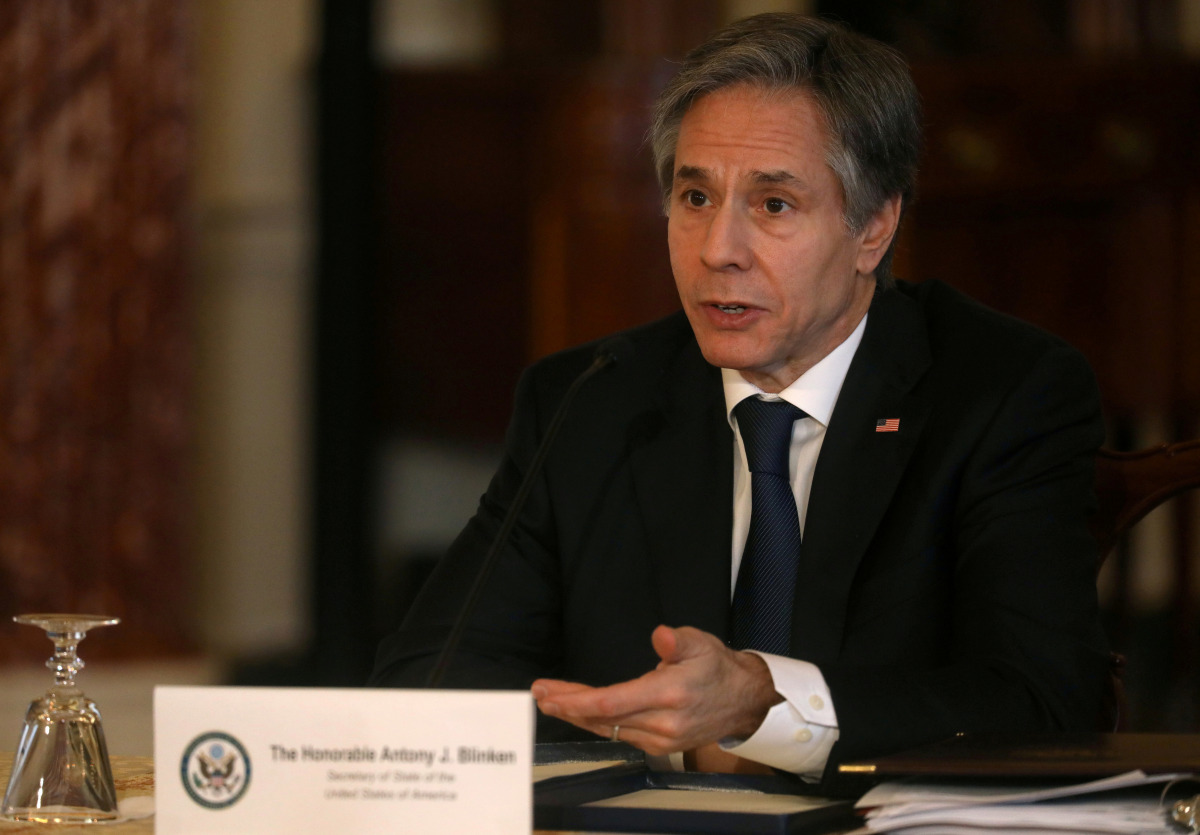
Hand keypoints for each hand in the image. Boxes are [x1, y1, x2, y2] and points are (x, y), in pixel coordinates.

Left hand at [531, 625, 780, 755]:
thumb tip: (661, 636)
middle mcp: (662, 723)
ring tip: (552, 700)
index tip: (550, 693)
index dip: (577, 700)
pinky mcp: (660, 745)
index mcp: (668, 695)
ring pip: (608, 729)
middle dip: (567, 706)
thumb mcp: (701, 643)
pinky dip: (597, 723)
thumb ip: (677, 641)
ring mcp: (661, 738)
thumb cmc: (717, 667)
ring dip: (577, 715)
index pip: (612, 702)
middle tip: (540, 695)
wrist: (743, 700)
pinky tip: (580, 712)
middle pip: (603, 718)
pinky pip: (620, 735)